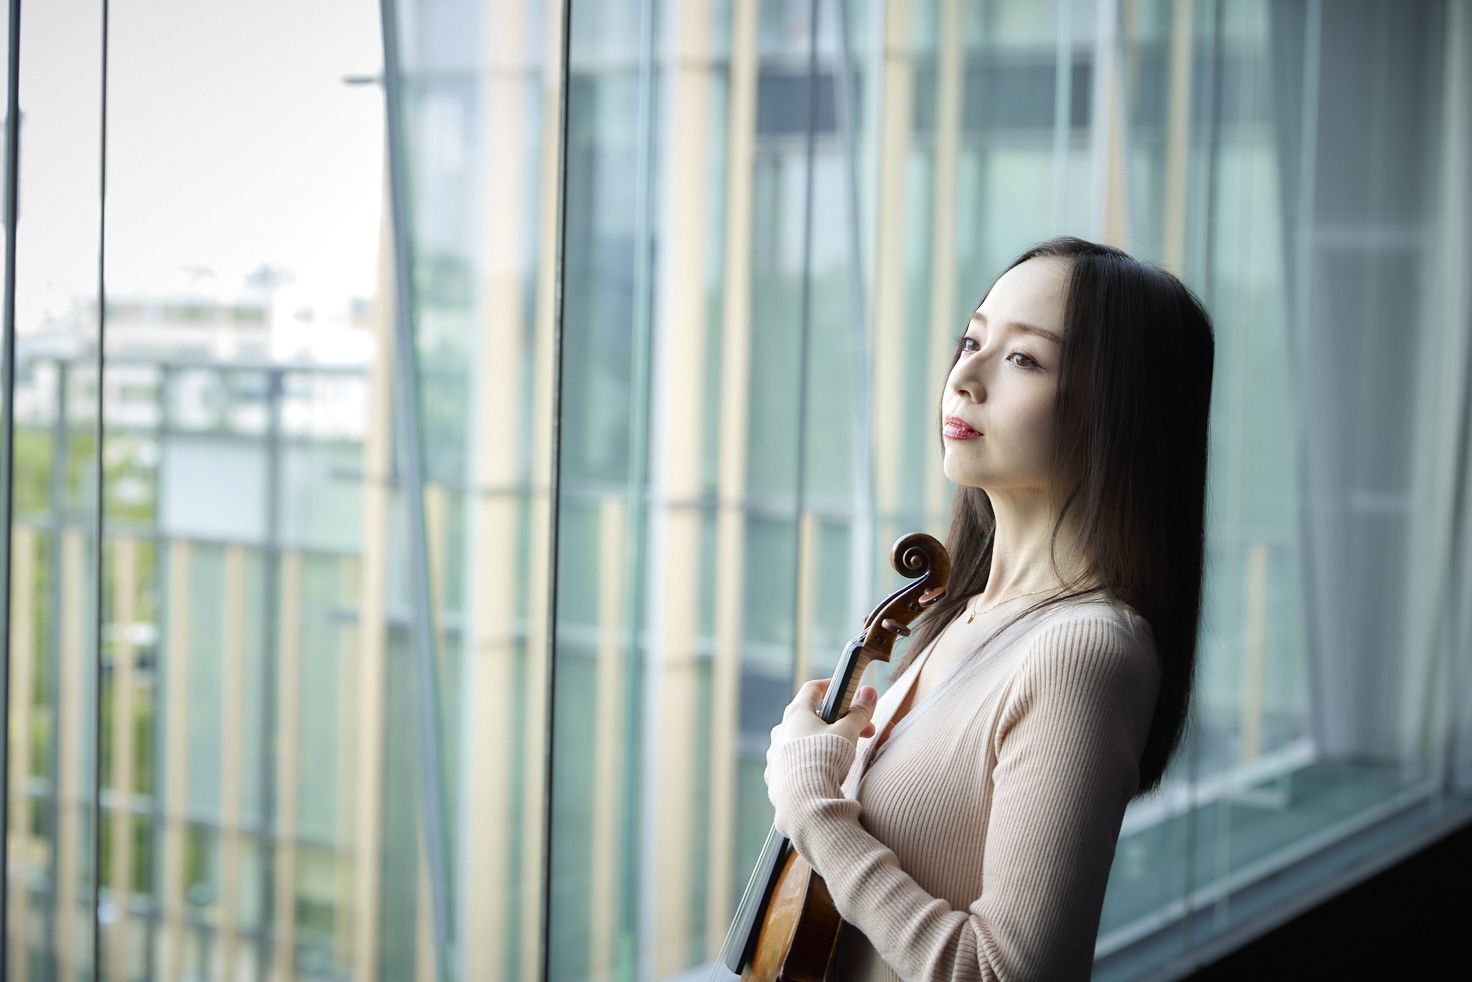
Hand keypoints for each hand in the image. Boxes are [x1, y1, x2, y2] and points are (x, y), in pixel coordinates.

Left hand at [763, 679, 877, 786]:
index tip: (847, 691)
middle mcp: (781, 730)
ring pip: (801, 741)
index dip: (831, 686)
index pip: (813, 689)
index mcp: (796, 713)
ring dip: (822, 743)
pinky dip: (808, 763)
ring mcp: (775, 754)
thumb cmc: (825, 760)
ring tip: (843, 755)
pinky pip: (793, 763)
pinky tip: (823, 773)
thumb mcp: (848, 731)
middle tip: (862, 731)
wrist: (805, 802)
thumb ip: (859, 712)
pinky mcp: (775, 777)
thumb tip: (869, 692)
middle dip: (839, 722)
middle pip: (811, 718)